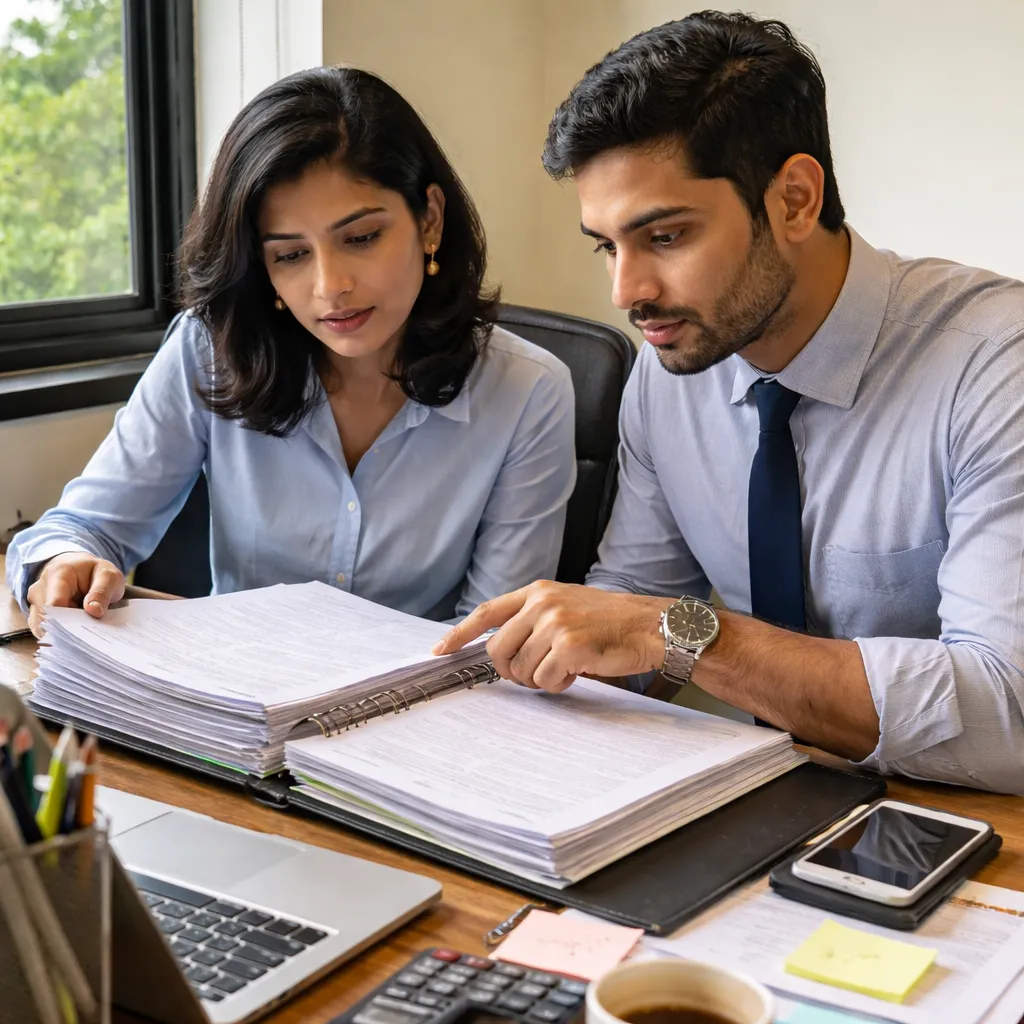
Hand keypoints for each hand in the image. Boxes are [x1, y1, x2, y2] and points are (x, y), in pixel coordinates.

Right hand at [26, 552, 125, 637]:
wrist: (80, 569)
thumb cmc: (95, 573)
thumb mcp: (108, 576)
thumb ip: (102, 591)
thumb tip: (93, 611)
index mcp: (57, 574)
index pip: (55, 603)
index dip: (67, 620)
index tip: (82, 631)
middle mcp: (40, 588)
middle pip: (48, 618)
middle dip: (67, 628)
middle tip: (86, 634)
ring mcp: (35, 602)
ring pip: (44, 627)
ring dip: (63, 633)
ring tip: (82, 630)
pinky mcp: (35, 614)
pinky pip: (43, 631)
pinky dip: (59, 634)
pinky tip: (74, 632)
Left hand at [433, 581, 672, 691]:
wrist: (648, 626)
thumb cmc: (608, 622)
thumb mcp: (565, 606)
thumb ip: (532, 619)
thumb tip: (498, 649)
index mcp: (538, 592)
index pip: (487, 611)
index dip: (460, 633)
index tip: (441, 650)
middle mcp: (542, 604)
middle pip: (498, 650)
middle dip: (509, 672)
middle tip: (532, 675)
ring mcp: (555, 624)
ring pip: (521, 670)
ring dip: (539, 680)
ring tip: (565, 669)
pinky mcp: (568, 646)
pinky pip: (544, 680)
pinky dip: (558, 685)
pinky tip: (576, 673)